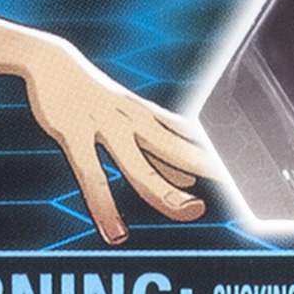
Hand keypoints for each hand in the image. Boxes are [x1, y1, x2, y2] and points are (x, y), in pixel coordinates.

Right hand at [17, 35, 213, 244]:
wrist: (51, 61)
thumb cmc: (93, 93)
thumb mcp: (129, 117)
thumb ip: (156, 148)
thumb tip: (188, 178)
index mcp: (147, 116)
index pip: (189, 135)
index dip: (214, 153)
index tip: (241, 169)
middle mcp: (132, 121)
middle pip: (174, 148)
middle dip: (204, 167)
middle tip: (231, 186)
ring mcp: (105, 127)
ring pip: (140, 164)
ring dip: (164, 189)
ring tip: (189, 210)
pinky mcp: (76, 135)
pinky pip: (93, 175)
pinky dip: (104, 205)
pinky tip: (115, 231)